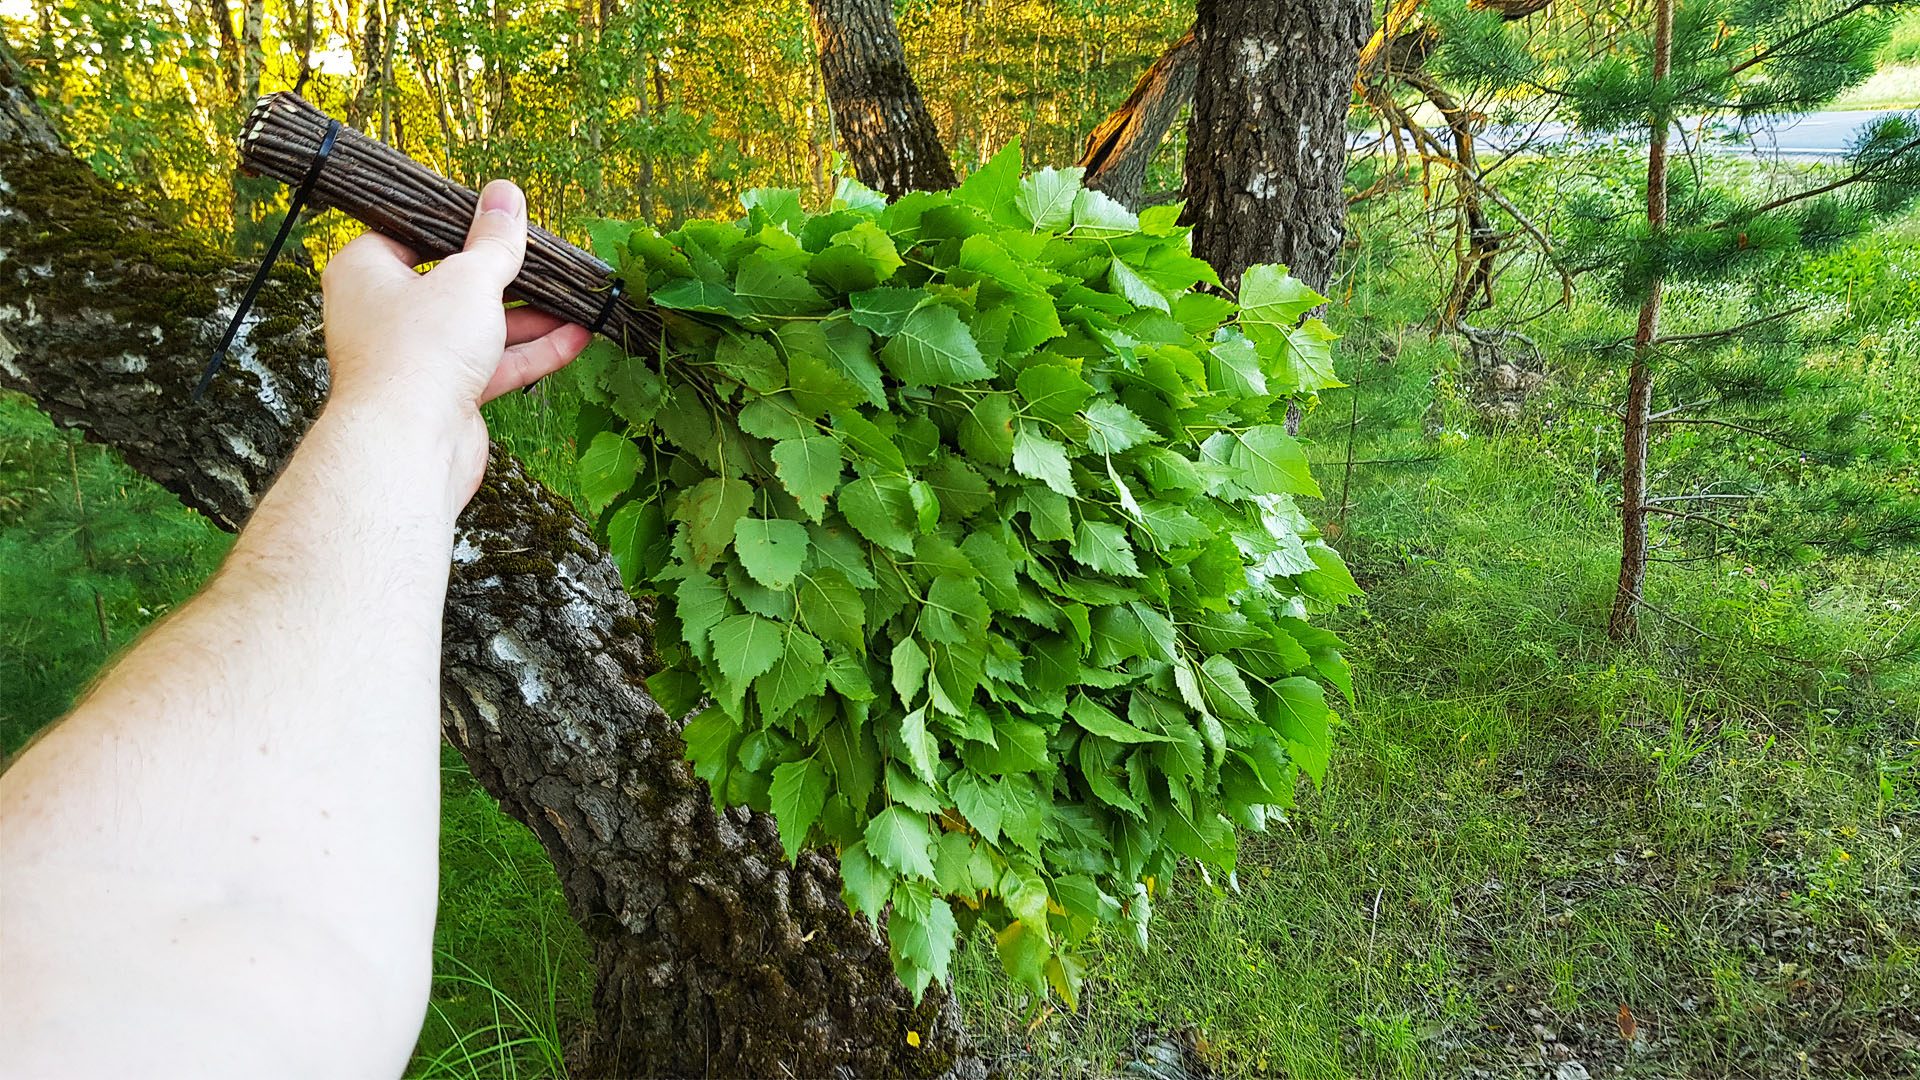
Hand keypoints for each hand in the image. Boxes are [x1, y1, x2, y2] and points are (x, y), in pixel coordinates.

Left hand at [319, 179, 591, 502]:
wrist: (408, 444)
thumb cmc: (418, 352)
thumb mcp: (469, 278)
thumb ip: (495, 241)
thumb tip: (506, 194)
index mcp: (366, 271)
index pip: (414, 234)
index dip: (460, 226)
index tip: (500, 218)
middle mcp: (385, 313)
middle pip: (454, 282)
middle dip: (507, 275)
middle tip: (547, 257)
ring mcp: (417, 356)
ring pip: (479, 326)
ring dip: (530, 316)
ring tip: (576, 298)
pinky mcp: (446, 394)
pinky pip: (493, 364)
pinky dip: (532, 351)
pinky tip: (575, 337)